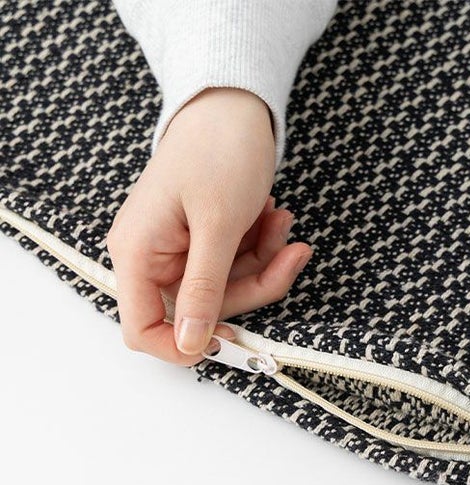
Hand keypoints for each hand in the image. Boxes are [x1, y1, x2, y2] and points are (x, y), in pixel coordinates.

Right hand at [107, 87, 312, 364]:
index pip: (143, 329)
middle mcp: (153, 258)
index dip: (182, 346)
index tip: (230, 341)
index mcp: (136, 254)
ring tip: (282, 222)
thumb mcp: (217, 225)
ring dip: (264, 263)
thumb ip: (204, 288)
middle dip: (252, 286)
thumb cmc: (218, 152)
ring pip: (228, 290)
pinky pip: (238, 268)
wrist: (234, 106)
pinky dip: (262, 249)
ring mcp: (181, 252)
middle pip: (202, 311)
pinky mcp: (207, 243)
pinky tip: (276, 217)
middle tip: (287, 255)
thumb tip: (190, 344)